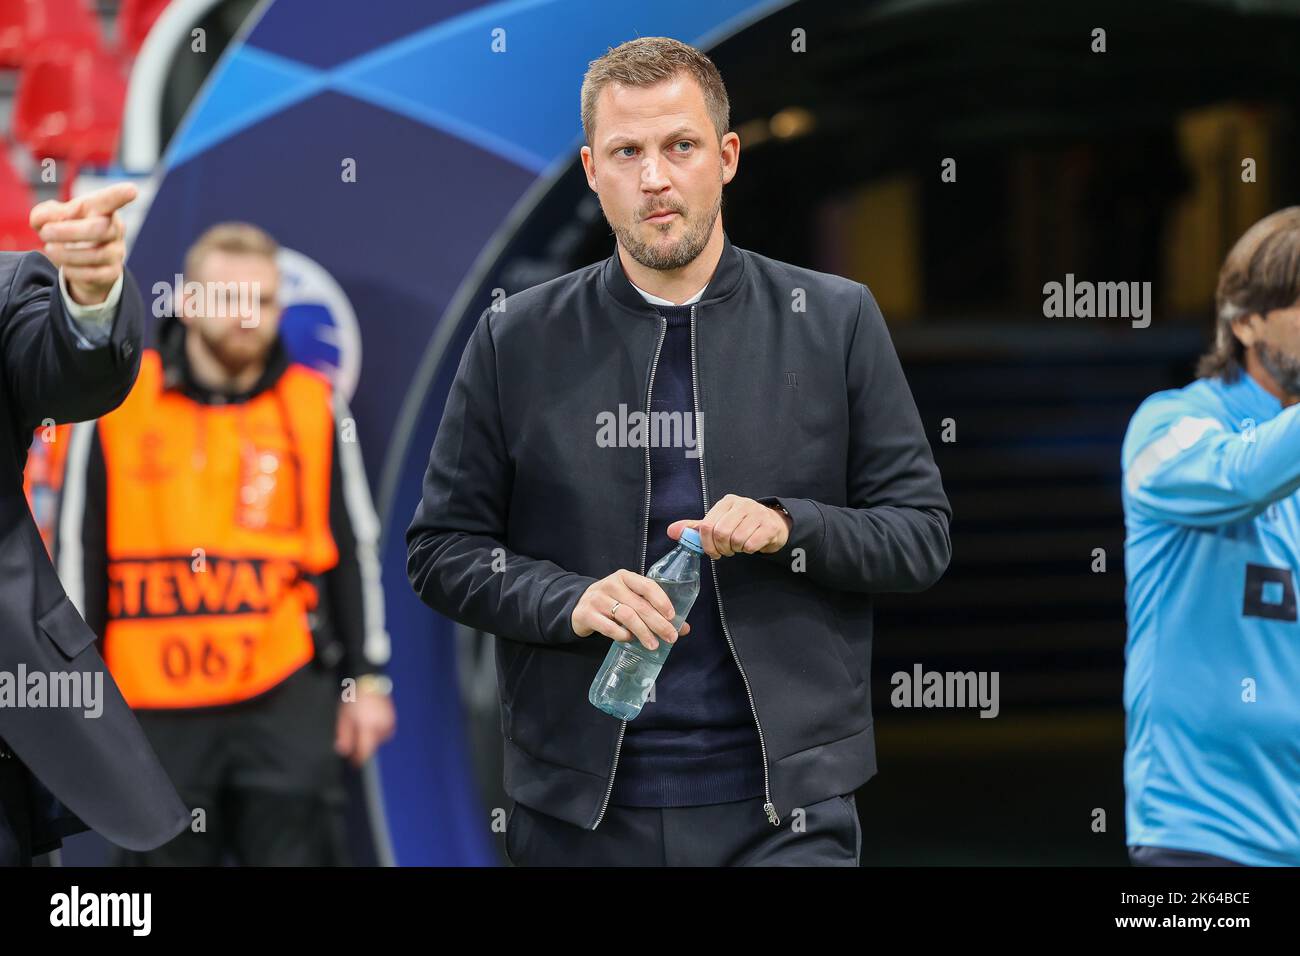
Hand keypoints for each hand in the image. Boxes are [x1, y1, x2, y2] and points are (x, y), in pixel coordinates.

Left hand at [31, 182, 137, 305]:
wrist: (80, 263)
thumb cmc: (67, 231)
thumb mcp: (51, 217)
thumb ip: (44, 214)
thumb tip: (47, 222)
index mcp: (101, 209)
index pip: (111, 200)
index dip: (120, 195)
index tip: (132, 190)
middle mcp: (114, 229)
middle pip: (98, 229)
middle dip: (68, 232)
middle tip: (45, 232)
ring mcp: (116, 252)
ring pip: (95, 254)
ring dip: (65, 253)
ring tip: (50, 249)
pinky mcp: (112, 273)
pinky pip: (93, 275)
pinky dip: (73, 271)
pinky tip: (65, 266)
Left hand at [335, 689, 395, 767]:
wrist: (369, 682)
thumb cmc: (354, 699)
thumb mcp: (344, 717)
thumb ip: (344, 735)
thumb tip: (344, 751)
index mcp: (369, 726)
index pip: (366, 750)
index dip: (359, 759)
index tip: (354, 764)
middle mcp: (382, 726)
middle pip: (373, 745)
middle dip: (363, 745)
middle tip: (353, 737)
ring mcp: (389, 722)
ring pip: (379, 739)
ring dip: (371, 738)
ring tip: (362, 726)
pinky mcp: (392, 719)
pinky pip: (385, 732)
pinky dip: (378, 732)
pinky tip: (370, 723)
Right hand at [570, 569, 691, 650]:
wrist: (578, 605)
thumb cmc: (612, 602)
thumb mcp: (630, 599)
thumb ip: (654, 610)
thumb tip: (683, 628)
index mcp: (625, 577)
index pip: (647, 585)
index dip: (661, 600)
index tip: (672, 616)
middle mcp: (611, 584)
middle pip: (639, 604)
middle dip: (658, 623)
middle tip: (671, 637)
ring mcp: (597, 599)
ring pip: (626, 616)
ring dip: (643, 632)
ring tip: (653, 644)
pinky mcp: (586, 614)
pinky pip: (609, 627)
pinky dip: (622, 635)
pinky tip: (630, 639)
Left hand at [668, 494, 791, 558]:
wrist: (773, 524)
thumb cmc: (742, 525)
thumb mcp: (718, 523)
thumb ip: (696, 528)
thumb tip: (671, 530)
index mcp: (726, 502)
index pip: (706, 526)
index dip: (706, 544)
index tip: (713, 552)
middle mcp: (741, 504)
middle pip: (721, 533)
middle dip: (722, 548)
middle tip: (727, 551)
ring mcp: (757, 513)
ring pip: (736, 539)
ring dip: (736, 549)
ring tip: (739, 546)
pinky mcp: (769, 525)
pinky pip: (751, 544)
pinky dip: (748, 550)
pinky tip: (751, 546)